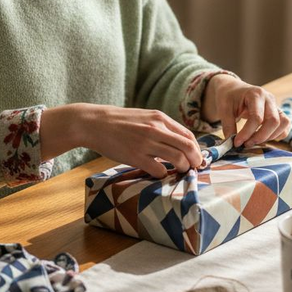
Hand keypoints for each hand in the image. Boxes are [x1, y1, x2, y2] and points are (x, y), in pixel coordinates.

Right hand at [68, 103, 201, 178]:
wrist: (94, 123)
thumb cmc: (120, 122)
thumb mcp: (144, 117)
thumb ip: (161, 127)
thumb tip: (179, 142)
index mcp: (160, 118)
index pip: (188, 136)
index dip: (196, 149)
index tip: (196, 158)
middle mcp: (156, 129)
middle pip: (188, 147)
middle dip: (195, 161)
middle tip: (194, 168)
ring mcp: (146, 143)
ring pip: (177, 159)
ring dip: (183, 168)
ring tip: (180, 171)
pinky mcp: (135, 157)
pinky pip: (159, 170)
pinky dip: (163, 174)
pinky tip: (159, 173)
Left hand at [203, 75, 291, 147]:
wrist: (234, 89)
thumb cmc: (229, 97)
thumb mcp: (223, 109)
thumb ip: (228, 125)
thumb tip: (231, 143)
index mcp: (255, 94)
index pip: (257, 117)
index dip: (247, 133)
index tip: (237, 143)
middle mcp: (269, 99)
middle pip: (273, 121)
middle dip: (260, 137)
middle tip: (246, 144)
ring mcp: (275, 105)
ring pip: (283, 123)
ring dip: (270, 137)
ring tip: (254, 141)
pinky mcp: (278, 113)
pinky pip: (285, 126)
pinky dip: (277, 135)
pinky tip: (263, 138)